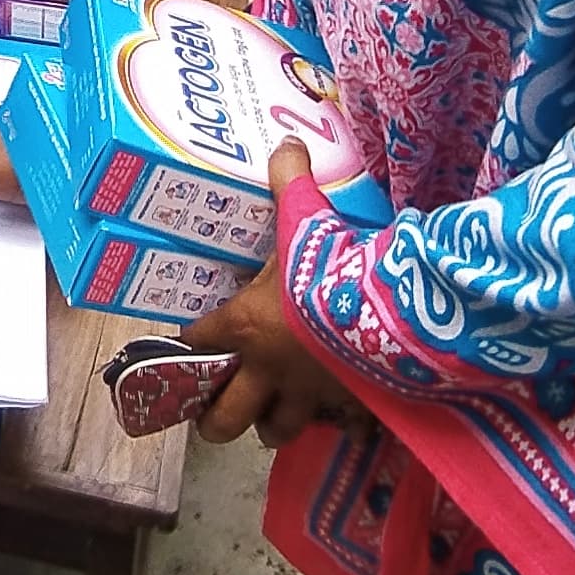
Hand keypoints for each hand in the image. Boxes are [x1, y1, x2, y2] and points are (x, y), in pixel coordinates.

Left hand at [181, 144, 362, 446]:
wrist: (387, 309)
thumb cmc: (329, 266)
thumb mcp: (304, 217)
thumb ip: (289, 182)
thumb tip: (287, 144)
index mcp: (244, 328)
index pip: (197, 343)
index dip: (189, 344)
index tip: (187, 344)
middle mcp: (267, 371)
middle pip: (225, 418)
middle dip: (216, 416)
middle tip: (217, 405)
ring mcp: (307, 396)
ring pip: (276, 431)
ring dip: (271, 423)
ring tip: (273, 411)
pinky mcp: (348, 408)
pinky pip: (334, 427)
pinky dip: (334, 422)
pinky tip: (339, 411)